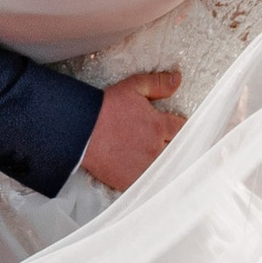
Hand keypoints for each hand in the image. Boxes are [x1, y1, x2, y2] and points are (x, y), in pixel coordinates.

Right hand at [80, 68, 181, 189]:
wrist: (80, 131)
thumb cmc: (105, 108)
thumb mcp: (133, 87)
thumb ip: (159, 84)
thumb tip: (178, 79)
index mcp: (159, 126)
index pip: (181, 129)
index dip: (176, 127)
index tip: (170, 127)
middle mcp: (156, 148)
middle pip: (175, 150)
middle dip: (171, 145)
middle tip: (161, 142)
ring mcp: (145, 167)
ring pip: (165, 167)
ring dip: (162, 162)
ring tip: (151, 157)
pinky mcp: (132, 182)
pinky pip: (149, 183)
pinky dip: (149, 178)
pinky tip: (143, 172)